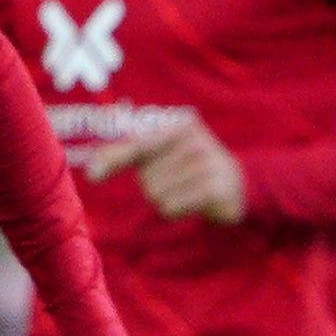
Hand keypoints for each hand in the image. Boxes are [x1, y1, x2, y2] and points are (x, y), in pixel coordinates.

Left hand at [87, 117, 244, 223]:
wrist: (243, 185)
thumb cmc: (190, 167)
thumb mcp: (162, 152)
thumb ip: (126, 154)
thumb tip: (91, 171)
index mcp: (181, 126)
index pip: (138, 146)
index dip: (114, 160)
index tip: (93, 176)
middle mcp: (195, 140)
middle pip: (146, 178)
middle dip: (156, 186)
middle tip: (181, 182)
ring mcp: (208, 162)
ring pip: (157, 195)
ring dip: (168, 200)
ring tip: (188, 192)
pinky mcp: (216, 187)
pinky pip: (172, 206)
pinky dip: (177, 210)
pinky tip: (194, 204)